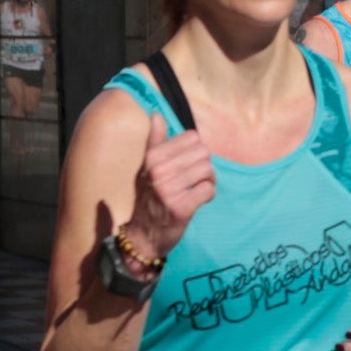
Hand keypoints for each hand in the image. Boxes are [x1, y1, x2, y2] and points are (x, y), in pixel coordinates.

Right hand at [122, 112, 215, 260]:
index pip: (192, 137)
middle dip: (203, 166)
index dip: (194, 150)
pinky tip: (198, 200)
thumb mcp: (147, 168)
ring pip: (208, 171)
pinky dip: (208, 195)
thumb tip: (156, 114)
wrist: (142, 236)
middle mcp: (158, 172)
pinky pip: (208, 190)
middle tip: (193, 179)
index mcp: (151, 158)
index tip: (186, 164)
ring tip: (196, 189)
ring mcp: (168, 191)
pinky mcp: (181, 208)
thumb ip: (154, 141)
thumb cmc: (148, 198)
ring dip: (207, 181)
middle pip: (203, 153)